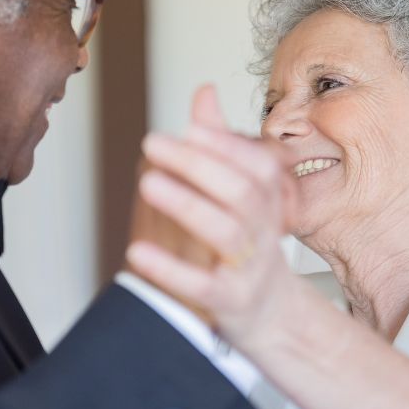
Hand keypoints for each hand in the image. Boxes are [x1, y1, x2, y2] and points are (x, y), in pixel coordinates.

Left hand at [126, 85, 300, 349]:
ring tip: (147, 183)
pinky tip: (136, 252)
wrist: (271, 315)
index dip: (227, 145)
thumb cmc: (248, 245)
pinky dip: (170, 269)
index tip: (190, 126)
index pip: (259, 166)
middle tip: (153, 143)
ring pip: (226, 233)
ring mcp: (249, 268)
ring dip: (187, 204)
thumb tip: (205, 92)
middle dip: (199, 165)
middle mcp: (264, 231)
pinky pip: (204, 286)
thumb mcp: (241, 194)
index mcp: (268, 201)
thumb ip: (220, 144)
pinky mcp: (230, 302)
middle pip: (242, 193)